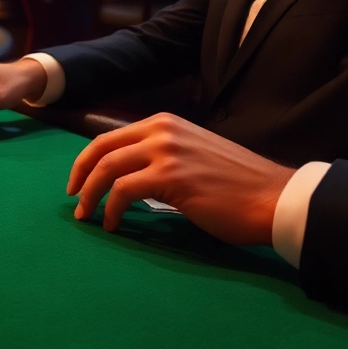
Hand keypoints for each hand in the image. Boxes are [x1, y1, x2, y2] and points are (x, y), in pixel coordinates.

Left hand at [65, 113, 296, 243]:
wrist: (274, 197)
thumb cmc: (238, 184)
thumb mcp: (193, 154)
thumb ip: (162, 155)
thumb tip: (130, 174)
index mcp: (165, 123)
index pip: (110, 136)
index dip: (87, 159)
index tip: (78, 180)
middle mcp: (162, 130)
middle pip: (101, 149)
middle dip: (80, 174)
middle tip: (73, 198)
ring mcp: (165, 152)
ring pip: (108, 169)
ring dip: (90, 195)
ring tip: (87, 216)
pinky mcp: (171, 177)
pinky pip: (123, 192)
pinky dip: (111, 210)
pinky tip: (114, 225)